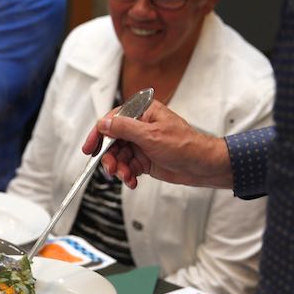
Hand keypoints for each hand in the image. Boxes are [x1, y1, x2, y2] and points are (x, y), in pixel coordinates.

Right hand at [80, 100, 234, 189]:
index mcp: (142, 112)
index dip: (99, 134)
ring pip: (118, 156)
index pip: (112, 120)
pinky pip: (127, 167)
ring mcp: (142, 143)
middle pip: (113, 141)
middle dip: (110, 157)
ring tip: (126, 176)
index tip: (90, 149)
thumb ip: (124, 128)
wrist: (202, 166)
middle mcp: (140, 126)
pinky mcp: (144, 159)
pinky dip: (127, 175)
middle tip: (111, 169)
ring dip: (119, 168)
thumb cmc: (185, 145)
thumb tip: (103, 124)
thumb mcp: (151, 135)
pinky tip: (132, 180)